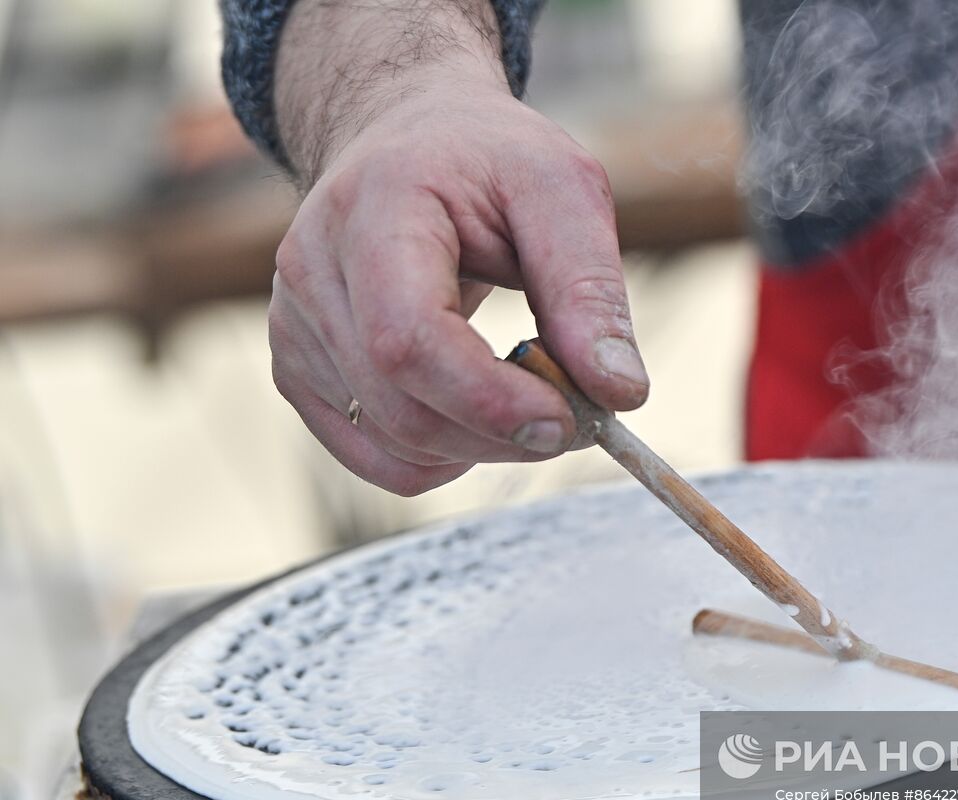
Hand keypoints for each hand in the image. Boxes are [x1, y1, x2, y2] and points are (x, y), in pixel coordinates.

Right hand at [266, 0, 647, 494]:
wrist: (407, 139)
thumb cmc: (489, 161)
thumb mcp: (561, 190)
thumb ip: (590, 289)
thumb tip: (620, 393)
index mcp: (372, 210)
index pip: (410, 339)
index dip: (492, 400)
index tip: (573, 418)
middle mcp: (312, 271)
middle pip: (401, 406)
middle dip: (504, 434)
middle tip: (577, 417)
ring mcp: (293, 326)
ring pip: (392, 445)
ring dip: (484, 449)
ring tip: (533, 397)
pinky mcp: (298, 370)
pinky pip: (375, 458)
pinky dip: (443, 458)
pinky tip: (480, 415)